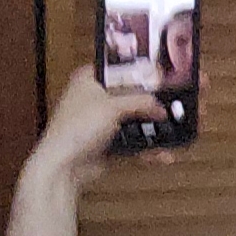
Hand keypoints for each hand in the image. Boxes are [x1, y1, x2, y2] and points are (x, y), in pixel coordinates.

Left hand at [29, 67, 165, 186]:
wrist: (65, 166)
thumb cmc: (72, 130)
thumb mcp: (112, 106)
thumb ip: (140, 101)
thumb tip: (159, 104)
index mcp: (90, 79)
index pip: (121, 69)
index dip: (141, 73)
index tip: (161, 79)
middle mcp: (96, 99)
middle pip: (132, 96)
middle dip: (152, 105)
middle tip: (169, 108)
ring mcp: (103, 122)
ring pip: (136, 121)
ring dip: (154, 129)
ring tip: (170, 132)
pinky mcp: (109, 142)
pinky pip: (135, 141)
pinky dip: (148, 147)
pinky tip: (161, 151)